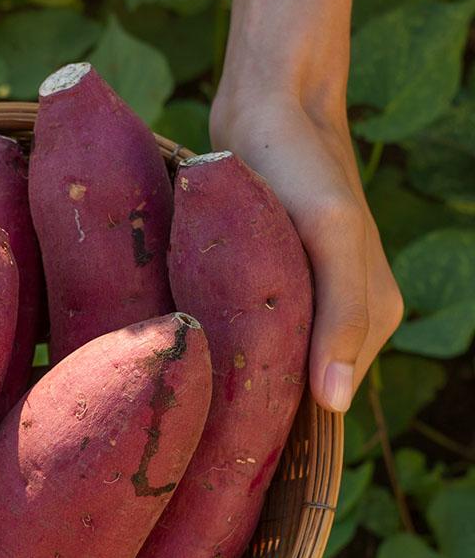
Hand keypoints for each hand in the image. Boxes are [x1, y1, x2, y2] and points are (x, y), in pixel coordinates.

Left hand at [209, 90, 402, 412]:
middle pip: (296, 389)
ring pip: (269, 364)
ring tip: (185, 394)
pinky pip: (251, 334)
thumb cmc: (301, 168)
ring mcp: (306, 301)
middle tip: (191, 423)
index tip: (224, 450)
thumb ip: (343, 315)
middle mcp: (341, 319)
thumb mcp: (330, 235)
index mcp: (371, 320)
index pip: (326, 405)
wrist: (267, 108)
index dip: (279, 427)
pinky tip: (191, 356)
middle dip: (252, 405)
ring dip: (233, 377)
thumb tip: (335, 404)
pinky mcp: (272, 284)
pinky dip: (224, 346)